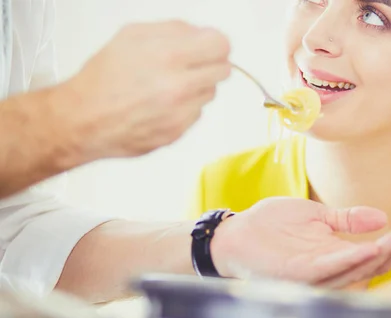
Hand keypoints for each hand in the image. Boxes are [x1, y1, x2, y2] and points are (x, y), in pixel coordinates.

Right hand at [53, 21, 230, 160]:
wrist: (85, 119)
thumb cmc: (103, 79)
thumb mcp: (132, 36)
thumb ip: (172, 30)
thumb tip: (199, 33)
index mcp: (169, 56)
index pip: (220, 45)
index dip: (215, 44)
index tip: (209, 46)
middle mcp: (179, 86)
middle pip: (223, 70)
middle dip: (208, 64)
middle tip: (189, 65)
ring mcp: (181, 112)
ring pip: (210, 93)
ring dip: (196, 87)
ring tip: (167, 86)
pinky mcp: (178, 131)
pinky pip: (195, 114)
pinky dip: (184, 108)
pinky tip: (161, 105)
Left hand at [210, 197, 390, 288]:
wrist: (237, 232)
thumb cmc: (272, 225)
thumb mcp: (317, 215)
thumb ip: (347, 219)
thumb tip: (382, 218)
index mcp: (336, 254)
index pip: (375, 254)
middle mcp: (330, 269)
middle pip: (372, 266)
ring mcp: (314, 275)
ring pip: (356, 271)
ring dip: (380, 256)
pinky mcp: (297, 274)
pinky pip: (330, 270)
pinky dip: (351, 261)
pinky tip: (369, 249)